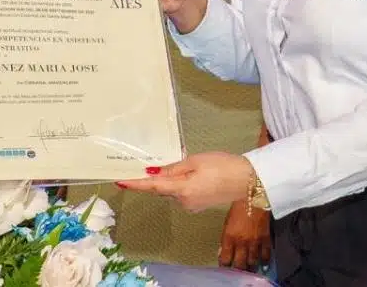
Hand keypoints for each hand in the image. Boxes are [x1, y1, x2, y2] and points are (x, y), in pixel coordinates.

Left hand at [118, 153, 253, 212]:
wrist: (247, 180)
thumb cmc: (220, 165)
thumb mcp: (195, 161)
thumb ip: (173, 168)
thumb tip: (153, 174)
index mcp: (181, 190)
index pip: (152, 187)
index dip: (135, 184)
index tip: (120, 181)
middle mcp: (184, 202)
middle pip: (162, 189)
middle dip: (156, 178)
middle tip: (151, 163)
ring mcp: (192, 206)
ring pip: (173, 191)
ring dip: (171, 180)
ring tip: (187, 164)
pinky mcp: (199, 205)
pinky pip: (182, 194)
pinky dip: (180, 184)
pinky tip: (191, 173)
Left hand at [219, 199, 271, 272]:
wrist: (254, 193)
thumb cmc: (238, 203)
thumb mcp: (227, 220)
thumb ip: (226, 237)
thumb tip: (222, 250)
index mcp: (229, 236)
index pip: (225, 259)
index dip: (224, 264)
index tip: (225, 265)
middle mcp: (241, 242)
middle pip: (239, 265)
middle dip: (238, 269)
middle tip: (237, 270)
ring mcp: (254, 242)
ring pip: (252, 262)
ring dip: (250, 267)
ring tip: (249, 268)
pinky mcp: (266, 239)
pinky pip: (266, 255)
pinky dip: (264, 260)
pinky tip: (262, 263)